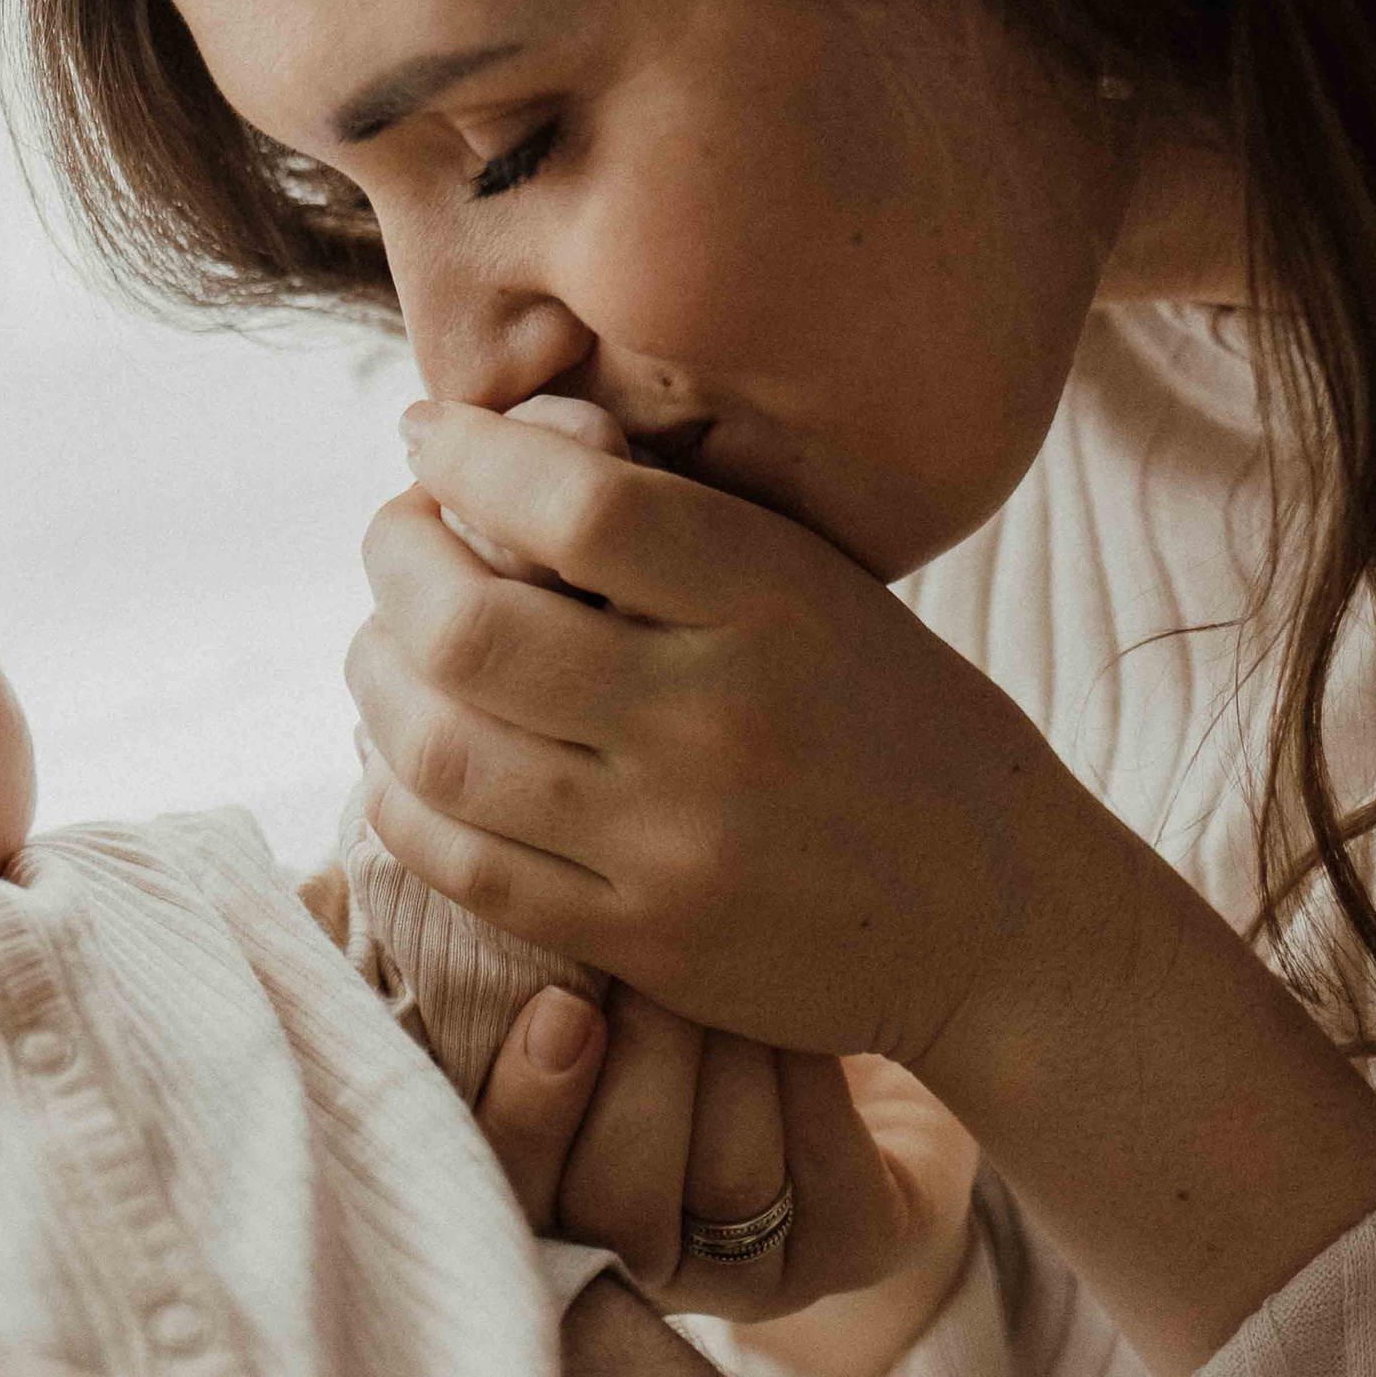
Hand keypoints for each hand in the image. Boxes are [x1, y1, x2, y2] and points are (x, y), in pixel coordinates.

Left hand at [351, 401, 1075, 1067]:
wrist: (999, 915)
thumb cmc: (894, 718)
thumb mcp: (816, 585)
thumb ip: (672, 527)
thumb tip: (492, 450)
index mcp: (772, 600)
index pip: (576, 504)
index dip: (469, 454)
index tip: (431, 436)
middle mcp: (715, 718)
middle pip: (471, 626)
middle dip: (396, 559)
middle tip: (399, 536)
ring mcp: (671, 842)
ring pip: (440, 747)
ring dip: (376, 675)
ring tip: (387, 642)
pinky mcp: (641, 940)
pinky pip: (461, 863)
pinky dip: (400, 793)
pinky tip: (405, 751)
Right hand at [478, 980, 975, 1346]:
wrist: (859, 996)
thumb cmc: (693, 972)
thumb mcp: (601, 974)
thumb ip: (534, 980)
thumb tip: (471, 919)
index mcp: (552, 1196)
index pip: (507, 1192)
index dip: (530, 1110)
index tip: (560, 1007)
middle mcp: (645, 1259)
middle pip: (614, 1202)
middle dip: (645, 1063)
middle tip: (662, 965)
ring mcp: (755, 1269)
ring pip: (724, 1187)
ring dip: (732, 1060)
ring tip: (742, 966)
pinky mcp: (856, 1248)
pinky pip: (828, 1183)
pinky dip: (814, 1086)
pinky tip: (815, 1016)